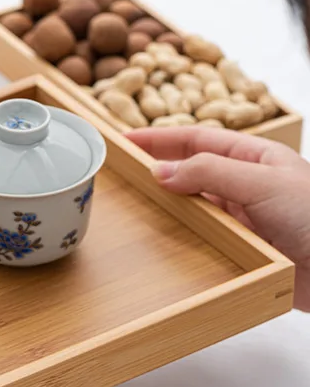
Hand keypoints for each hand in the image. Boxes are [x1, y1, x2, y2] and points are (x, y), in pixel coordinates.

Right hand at [127, 126, 309, 310]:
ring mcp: (243, 217)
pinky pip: (202, 236)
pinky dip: (181, 234)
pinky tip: (164, 236)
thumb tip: (162, 171)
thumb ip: (209, 172)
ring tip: (138, 203)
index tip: (127, 140)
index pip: (198, 139)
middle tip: (124, 171)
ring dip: (168, 203)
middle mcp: (246, 184)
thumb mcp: (262, 183)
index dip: (160, 138)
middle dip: (159, 168)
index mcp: (255, 157)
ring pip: (194, 204)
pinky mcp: (242, 248)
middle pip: (191, 170)